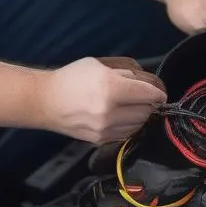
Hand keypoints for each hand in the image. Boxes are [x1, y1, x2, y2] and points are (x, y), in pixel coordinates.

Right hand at [39, 57, 165, 142]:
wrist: (45, 101)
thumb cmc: (72, 78)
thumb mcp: (99, 66)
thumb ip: (126, 73)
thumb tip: (146, 83)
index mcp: (111, 88)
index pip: (148, 94)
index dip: (158, 92)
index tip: (160, 93)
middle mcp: (109, 111)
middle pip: (146, 111)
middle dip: (149, 104)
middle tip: (144, 98)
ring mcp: (104, 128)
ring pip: (139, 125)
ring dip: (140, 116)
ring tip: (131, 107)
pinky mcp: (100, 140)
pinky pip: (126, 134)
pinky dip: (129, 126)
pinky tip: (122, 117)